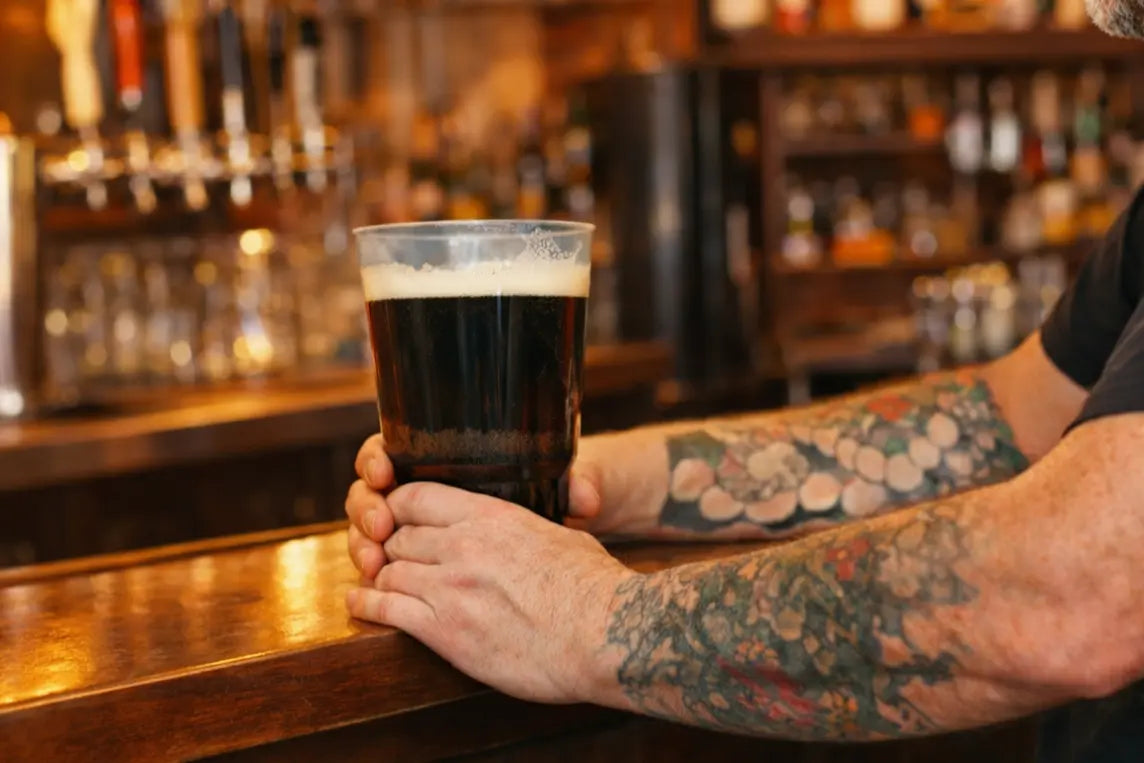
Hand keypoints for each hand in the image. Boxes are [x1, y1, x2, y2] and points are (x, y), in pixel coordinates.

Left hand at [345, 481, 635, 703]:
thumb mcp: (560, 537)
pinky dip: (367, 604)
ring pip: (390, 570)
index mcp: (491, 516)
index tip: (398, 517)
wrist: (605, 633)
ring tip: (376, 581)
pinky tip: (358, 603)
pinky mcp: (444, 630)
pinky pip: (386, 610)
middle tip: (392, 557)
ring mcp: (449, 587)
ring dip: (382, 576)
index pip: (418, 496)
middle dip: (392, 546)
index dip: (399, 505)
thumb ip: (528, 529)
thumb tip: (533, 531)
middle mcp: (463, 545)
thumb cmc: (595, 588)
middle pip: (399, 535)